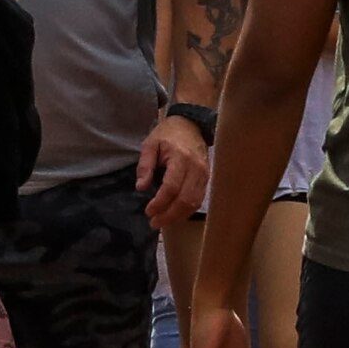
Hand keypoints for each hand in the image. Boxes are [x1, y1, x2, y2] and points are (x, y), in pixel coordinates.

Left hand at [136, 111, 215, 230]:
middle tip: (154, 223)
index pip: (172, 187)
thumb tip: (141, 188)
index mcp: (180, 158)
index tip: (148, 211)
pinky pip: (199, 200)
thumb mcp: (150, 144)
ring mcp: (204, 175)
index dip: (160, 203)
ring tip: (162, 221)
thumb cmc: (167, 134)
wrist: (190, 125)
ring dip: (178, 216)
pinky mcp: (207, 179)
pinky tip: (175, 215)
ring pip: (194, 203)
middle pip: (185, 199)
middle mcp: (196, 168)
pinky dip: (187, 210)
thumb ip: (145, 166)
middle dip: (169, 215)